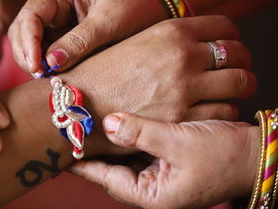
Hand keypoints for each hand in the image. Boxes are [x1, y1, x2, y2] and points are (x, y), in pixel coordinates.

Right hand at [9, 0, 165, 74]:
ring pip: (31, 44)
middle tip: (39, 77)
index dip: (28, 41)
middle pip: (23, 30)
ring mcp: (56, 24)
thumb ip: (80, 41)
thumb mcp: (108, 21)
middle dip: (26, 53)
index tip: (36, 66)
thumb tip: (51, 63)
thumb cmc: (134, 3)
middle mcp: (52, 6)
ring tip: (47, 80)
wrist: (154, 5)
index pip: (30, 14)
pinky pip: (47, 54)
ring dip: (34, 62)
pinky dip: (47, 66)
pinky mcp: (64, 39)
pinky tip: (54, 78)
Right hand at [62, 16, 254, 125]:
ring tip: (225, 95)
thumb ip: (167, 41)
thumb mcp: (133, 42)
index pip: (225, 26)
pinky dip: (224, 113)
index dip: (231, 37)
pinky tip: (210, 113)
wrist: (73, 104)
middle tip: (232, 73)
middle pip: (239, 54)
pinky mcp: (182, 119)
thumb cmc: (98, 74)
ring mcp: (185, 88)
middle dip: (241, 64)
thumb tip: (195, 46)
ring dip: (237, 90)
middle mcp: (182, 56)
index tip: (227, 49)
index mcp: (169, 31)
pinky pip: (226, 113)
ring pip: (240, 84)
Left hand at [70, 112, 258, 207]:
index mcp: (153, 195)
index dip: (82, 164)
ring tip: (87, 125)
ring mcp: (159, 174)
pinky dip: (128, 136)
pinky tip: (118, 122)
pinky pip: (140, 150)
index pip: (107, 179)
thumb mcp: (181, 143)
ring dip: (109, 143)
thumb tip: (108, 124)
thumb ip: (142, 133)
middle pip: (112, 170)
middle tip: (70, 132)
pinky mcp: (166, 160)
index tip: (60, 149)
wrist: (256, 154)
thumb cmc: (225, 155)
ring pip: (124, 158)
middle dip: (92, 152)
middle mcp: (153, 188)